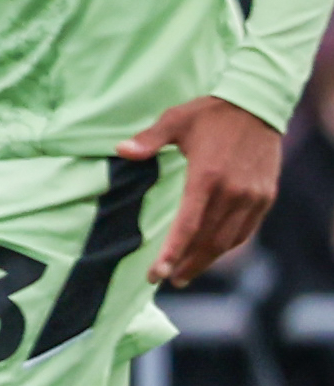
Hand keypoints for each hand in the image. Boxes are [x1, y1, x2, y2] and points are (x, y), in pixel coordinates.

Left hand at [124, 94, 282, 285]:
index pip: (188, 226)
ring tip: (185, 274)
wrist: (257, 104)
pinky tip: (212, 253)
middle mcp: (233, 192)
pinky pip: (246, 230)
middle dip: (186, 264)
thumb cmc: (210, 113)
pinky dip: (228, 245)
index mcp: (207, 177)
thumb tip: (121, 150)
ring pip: (228, 240)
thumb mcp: (175, 120)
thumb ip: (148, 139)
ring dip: (207, 260)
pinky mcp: (265, 196)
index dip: (172, 253)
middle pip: (208, 241)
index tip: (156, 274)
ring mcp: (253, 196)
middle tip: (166, 280)